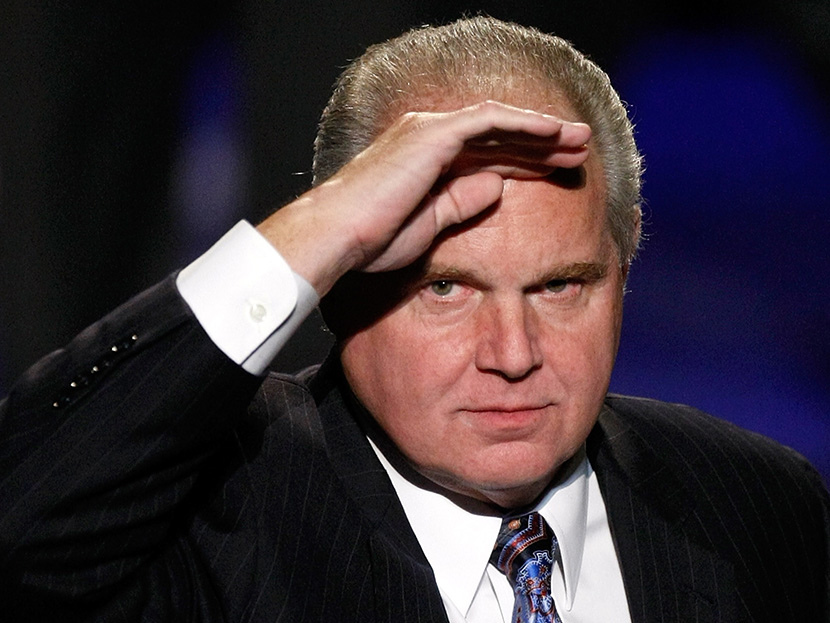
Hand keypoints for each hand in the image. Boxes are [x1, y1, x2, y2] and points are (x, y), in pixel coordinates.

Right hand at [257, 101, 590, 294]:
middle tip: (580, 148)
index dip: (526, 160)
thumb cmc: (374, 240)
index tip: (559, 169)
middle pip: (500, 136)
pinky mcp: (433, 135)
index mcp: (428, 160)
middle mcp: (431, 138)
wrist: (339, 237)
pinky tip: (552, 131)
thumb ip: (463, 202)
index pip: (488, 155)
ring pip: (500, 124)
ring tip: (578, 140)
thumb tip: (497, 186)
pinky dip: (523, 124)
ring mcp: (431, 132)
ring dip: (542, 131)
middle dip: (542, 142)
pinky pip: (489, 121)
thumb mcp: (431, 223)